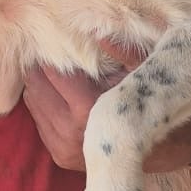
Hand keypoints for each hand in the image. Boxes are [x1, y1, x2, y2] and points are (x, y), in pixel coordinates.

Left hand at [23, 44, 142, 171]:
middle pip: (37, 86)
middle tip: (51, 53)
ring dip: (40, 85)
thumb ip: (125, 54)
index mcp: (88, 109)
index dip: (54, 54)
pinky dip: (44, 105)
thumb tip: (100, 33)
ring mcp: (62, 147)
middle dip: (42, 68)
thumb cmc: (152, 109)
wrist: (157, 155)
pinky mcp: (59, 156)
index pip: (55, 72)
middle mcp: (70, 131)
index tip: (57, 41)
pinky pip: (39, 121)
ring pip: (33, 103)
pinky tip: (58, 95)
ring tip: (54, 73)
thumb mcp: (144, 77)